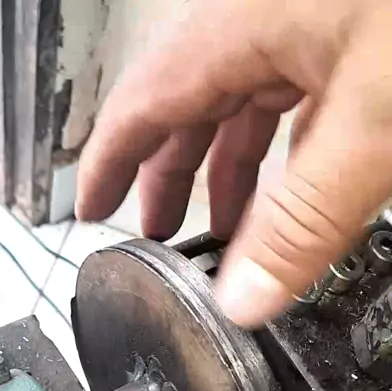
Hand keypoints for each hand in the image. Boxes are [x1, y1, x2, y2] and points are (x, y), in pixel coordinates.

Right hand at [76, 0, 391, 326]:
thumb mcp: (372, 126)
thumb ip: (306, 220)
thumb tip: (245, 301)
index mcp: (242, 27)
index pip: (143, 102)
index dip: (109, 161)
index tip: (88, 208)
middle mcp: (263, 16)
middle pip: (189, 105)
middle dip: (168, 176)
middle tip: (156, 235)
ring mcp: (309, 21)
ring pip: (245, 101)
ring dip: (228, 168)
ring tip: (222, 227)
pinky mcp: (352, 33)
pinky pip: (296, 96)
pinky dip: (284, 148)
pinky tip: (296, 184)